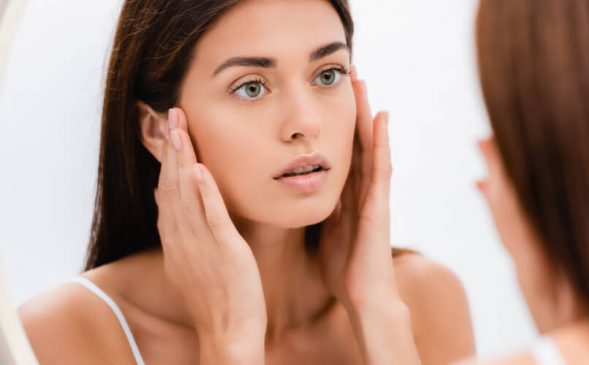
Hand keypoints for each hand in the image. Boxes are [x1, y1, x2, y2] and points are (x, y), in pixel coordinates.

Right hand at [154, 108, 265, 363]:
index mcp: (176, 238)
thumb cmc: (217, 297)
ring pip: (187, 194)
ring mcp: (201, 244)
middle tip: (172, 114)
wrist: (228, 332)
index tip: (168, 131)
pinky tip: (201, 169)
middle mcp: (182, 237)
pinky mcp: (224, 251)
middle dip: (172, 148)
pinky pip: (212, 218)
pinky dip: (205, 192)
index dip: (166, 159)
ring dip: (183, 159)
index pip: (166, 190)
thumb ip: (182, 229)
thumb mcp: (192, 260)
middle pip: (172, 184)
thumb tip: (169, 199)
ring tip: (180, 127)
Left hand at [317, 68, 400, 311]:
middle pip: (356, 142)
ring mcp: (375, 195)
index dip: (336, 125)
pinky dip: (382, 141)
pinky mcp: (381, 204)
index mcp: (346, 196)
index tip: (326, 98)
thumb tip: (301, 193)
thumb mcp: (324, 234)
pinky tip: (381, 117)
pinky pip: (382, 167)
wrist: (364, 297)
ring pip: (371, 146)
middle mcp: (362, 191)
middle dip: (352, 109)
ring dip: (367, 114)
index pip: (341, 152)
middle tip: (347, 76)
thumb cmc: (344, 271)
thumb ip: (319, 211)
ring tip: (362, 83)